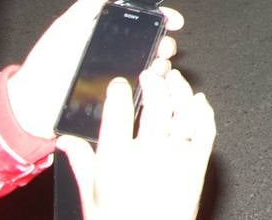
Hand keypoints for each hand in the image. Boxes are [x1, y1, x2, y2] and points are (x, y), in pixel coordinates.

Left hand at [7, 0, 182, 139]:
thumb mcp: (69, 26)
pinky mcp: (117, 102)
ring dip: (161, 69)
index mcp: (110, 36)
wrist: (30, 102)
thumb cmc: (46, 61)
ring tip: (156, 69)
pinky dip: (151, 92)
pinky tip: (149, 87)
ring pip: (152, 73)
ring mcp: (119, 80)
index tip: (176, 21)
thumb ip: (90, 3)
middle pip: (153, 47)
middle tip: (166, 48)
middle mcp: (118, 57)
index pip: (145, 24)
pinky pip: (141, 97)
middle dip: (166, 45)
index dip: (164, 20)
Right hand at [56, 69, 214, 219]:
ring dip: (180, 90)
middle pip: (156, 104)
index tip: (119, 84)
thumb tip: (65, 140)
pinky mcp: (198, 166)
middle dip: (153, 82)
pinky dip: (204, 112)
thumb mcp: (91, 196)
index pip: (116, 112)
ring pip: (183, 112)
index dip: (118, 91)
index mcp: (117, 160)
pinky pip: (206, 130)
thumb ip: (82, 163)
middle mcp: (149, 154)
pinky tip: (198, 102)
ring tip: (174, 79)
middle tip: (150, 74)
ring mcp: (177, 158)